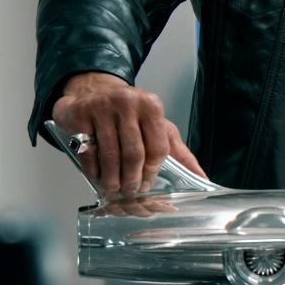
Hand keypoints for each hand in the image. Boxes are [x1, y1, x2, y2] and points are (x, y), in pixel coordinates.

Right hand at [52, 72, 205, 197]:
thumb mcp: (158, 126)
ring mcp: (102, 107)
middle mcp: (128, 103)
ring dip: (112, 180)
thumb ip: (179, 152)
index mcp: (152, 106)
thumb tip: (203, 179)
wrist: (93, 91)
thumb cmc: (130, 114)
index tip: (147, 185)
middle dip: (132, 180)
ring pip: (110, 156)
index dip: (152, 172)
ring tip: (114, 190)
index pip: (158, 147)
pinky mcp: (81, 114)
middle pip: (134, 154)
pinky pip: (88, 152)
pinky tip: (98, 178)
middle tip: (130, 193)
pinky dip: (94, 171)